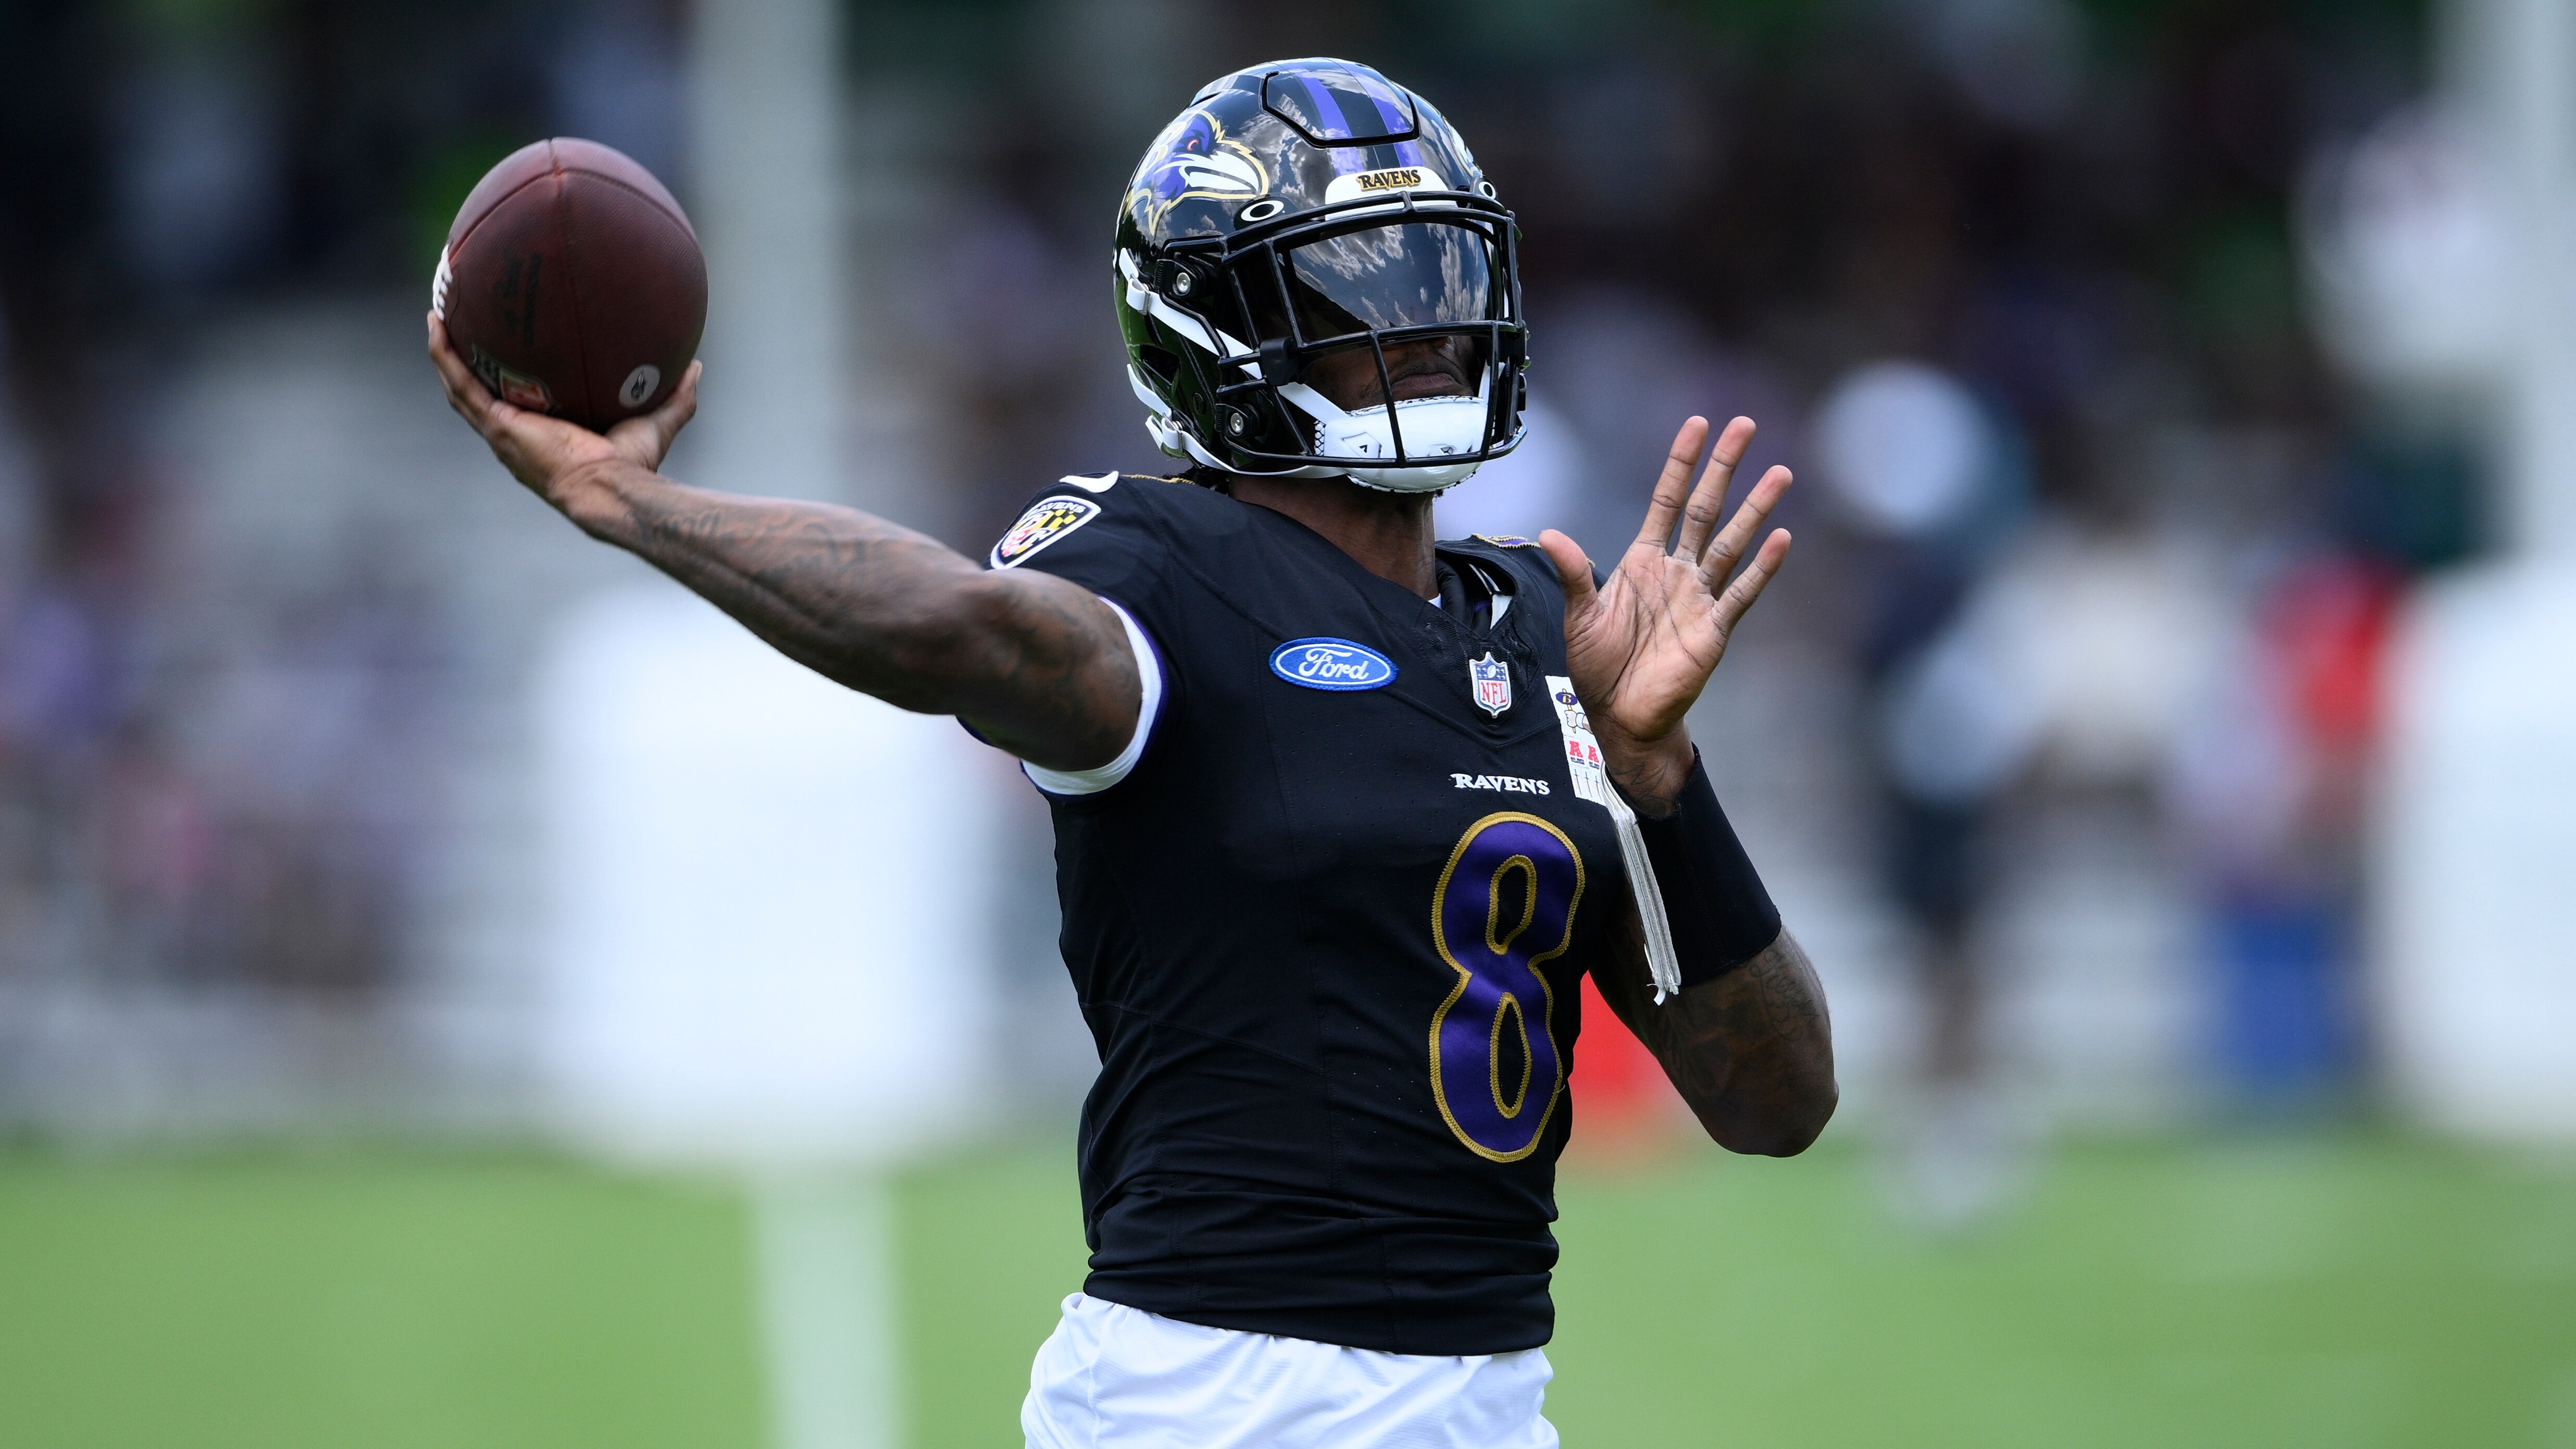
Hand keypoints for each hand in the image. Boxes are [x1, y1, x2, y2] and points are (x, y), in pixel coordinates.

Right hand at [427, 312, 699, 509]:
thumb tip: (694, 366)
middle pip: (476, 390)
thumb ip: (676, 397)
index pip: (513, 401)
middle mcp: (513, 434)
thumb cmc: (633, 466)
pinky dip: (445, 355)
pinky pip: (461, 383)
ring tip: (435, 313)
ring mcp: (501, 430)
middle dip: (463, 358)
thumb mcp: (656, 423)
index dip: (502, 376)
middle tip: (455, 321)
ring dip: (445, 350)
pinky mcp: (497, 425)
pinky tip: (436, 324)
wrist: (612, 488)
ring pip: (459, 384)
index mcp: (541, 434)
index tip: (500, 348)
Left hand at [1539, 415, 1791, 812]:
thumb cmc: (1599, 666)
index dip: (1681, 464)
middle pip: (1707, 508)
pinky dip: (1761, 568)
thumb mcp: (1579, 616)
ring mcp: (1699, 597)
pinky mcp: (1714, 629)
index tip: (1697, 426)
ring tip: (1780, 473)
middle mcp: (1677, 571)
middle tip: (1745, 425)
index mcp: (1643, 561)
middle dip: (1724, 467)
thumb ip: (1573, 574)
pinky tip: (1780, 539)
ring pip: (1732, 543)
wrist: (1619, 714)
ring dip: (1755, 509)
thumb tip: (1550, 533)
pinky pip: (1740, 593)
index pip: (1666, 501)